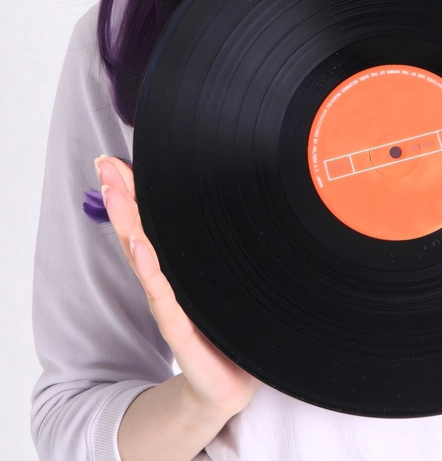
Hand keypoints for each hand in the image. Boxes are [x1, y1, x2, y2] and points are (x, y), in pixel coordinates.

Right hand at [95, 155, 260, 417]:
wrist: (229, 384)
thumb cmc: (226, 324)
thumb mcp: (221, 276)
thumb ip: (217, 244)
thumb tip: (232, 202)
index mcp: (174, 266)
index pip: (148, 221)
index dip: (132, 191)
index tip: (114, 161)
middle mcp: (165, 280)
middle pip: (138, 231)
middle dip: (122, 197)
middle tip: (105, 166)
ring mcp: (169, 303)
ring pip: (144, 257)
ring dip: (128, 225)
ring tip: (116, 195)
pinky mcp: (179, 328)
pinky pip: (163, 296)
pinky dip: (150, 270)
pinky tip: (140, 247)